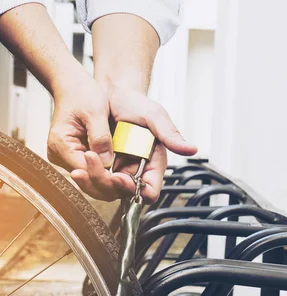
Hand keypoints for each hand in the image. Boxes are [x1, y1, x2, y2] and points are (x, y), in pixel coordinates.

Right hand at [48, 71, 117, 193]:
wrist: (74, 86)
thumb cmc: (81, 94)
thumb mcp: (95, 112)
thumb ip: (100, 137)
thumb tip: (106, 161)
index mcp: (60, 143)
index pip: (84, 171)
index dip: (105, 177)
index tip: (123, 177)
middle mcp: (60, 155)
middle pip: (86, 180)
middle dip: (108, 184)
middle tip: (130, 184)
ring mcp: (67, 157)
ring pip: (90, 179)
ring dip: (109, 182)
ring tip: (129, 182)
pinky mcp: (76, 156)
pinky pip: (92, 171)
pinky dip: (107, 174)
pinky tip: (122, 175)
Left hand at [69, 87, 196, 202]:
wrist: (112, 93)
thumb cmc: (136, 103)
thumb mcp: (155, 116)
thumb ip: (171, 135)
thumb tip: (191, 149)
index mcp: (154, 163)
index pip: (151, 190)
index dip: (138, 192)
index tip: (121, 177)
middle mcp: (137, 170)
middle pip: (125, 194)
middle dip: (108, 185)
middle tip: (95, 165)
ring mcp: (118, 170)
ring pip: (106, 191)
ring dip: (93, 182)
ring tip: (81, 168)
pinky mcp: (102, 166)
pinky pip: (94, 181)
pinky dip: (86, 177)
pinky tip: (78, 167)